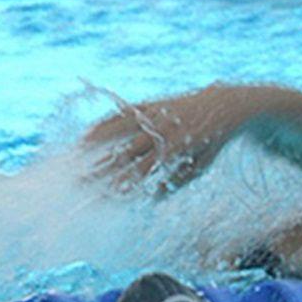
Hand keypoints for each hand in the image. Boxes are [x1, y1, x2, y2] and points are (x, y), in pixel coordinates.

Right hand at [84, 84, 263, 194]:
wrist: (224, 107)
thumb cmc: (211, 144)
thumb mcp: (198, 168)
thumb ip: (175, 182)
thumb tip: (152, 198)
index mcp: (174, 151)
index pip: (143, 170)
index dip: (125, 182)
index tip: (109, 194)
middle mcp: (161, 131)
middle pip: (125, 151)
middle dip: (103, 166)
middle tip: (83, 180)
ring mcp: (155, 115)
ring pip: (119, 128)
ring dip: (96, 140)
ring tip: (77, 153)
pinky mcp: (151, 103)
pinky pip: (124, 112)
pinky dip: (106, 121)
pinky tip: (89, 132)